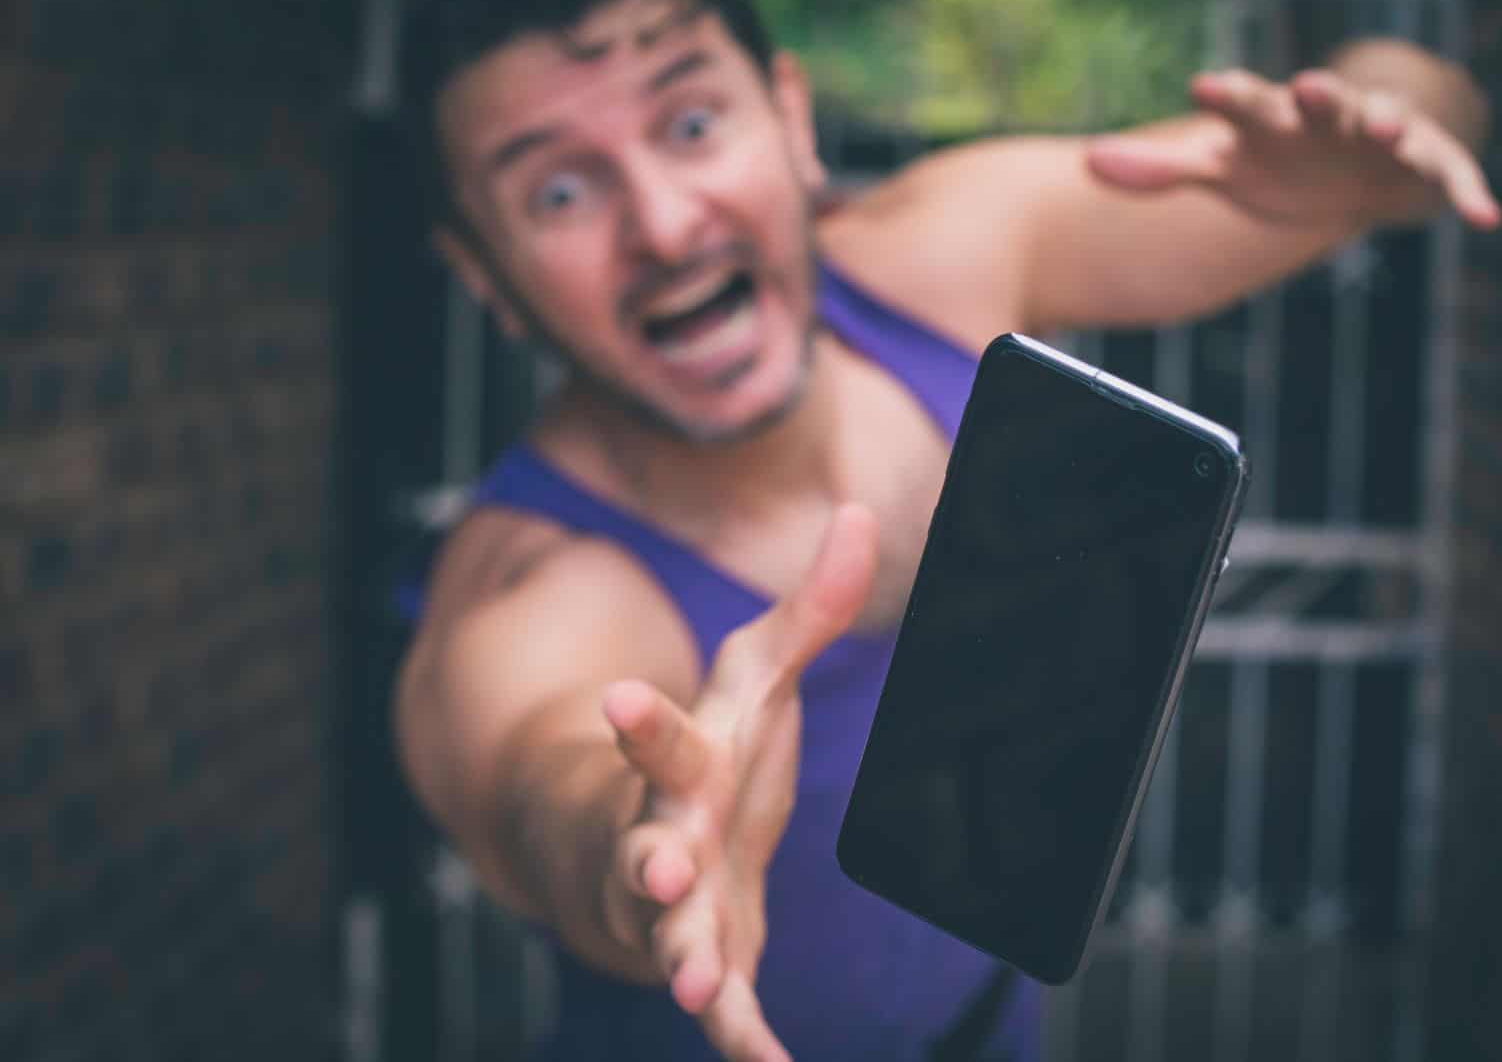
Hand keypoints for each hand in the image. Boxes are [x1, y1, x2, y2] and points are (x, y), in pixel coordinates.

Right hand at [597, 505, 878, 1061]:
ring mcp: (678, 910)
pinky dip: (743, 1039)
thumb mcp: (756, 677)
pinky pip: (725, 1008)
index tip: (617, 699)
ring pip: (673, 938)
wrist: (644, 845)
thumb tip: (863, 514)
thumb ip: (810, 610)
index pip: (659, 739)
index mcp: (682, 765)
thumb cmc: (704, 752)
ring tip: (699, 987)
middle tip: (659, 870)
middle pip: (648, 850)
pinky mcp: (710, 960)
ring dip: (685, 960)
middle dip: (650, 862)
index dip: (640, 723)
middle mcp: (664, 839)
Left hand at [1085, 68, 1501, 230]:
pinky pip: (1449, 177)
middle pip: (1320, 101)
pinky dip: (1467, 193)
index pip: (1244, 102)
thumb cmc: (1274, 161)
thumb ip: (1161, 168)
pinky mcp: (1422, 165)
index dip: (1227, 97)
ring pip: (1386, 121)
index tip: (1204, 87)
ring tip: (1383, 126)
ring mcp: (1378, 135)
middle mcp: (1326, 116)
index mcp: (1272, 117)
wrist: (1344, 167)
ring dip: (1386, 121)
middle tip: (1305, 86)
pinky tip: (1486, 218)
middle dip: (1316, 95)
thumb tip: (1088, 161)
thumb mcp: (1221, 167)